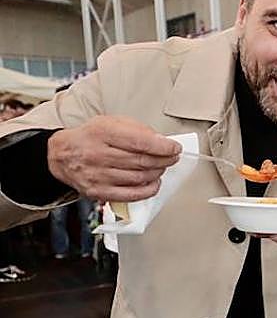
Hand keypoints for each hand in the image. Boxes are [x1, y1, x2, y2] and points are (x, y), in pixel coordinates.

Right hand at [47, 116, 180, 201]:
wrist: (61, 155)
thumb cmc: (91, 137)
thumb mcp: (111, 122)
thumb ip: (137, 130)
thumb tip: (162, 142)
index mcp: (101, 132)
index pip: (140, 142)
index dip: (163, 147)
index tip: (175, 148)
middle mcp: (97, 154)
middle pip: (142, 161)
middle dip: (164, 160)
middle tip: (172, 157)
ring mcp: (97, 175)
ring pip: (139, 178)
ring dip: (157, 173)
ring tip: (161, 167)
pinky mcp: (98, 191)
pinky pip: (131, 195)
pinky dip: (148, 190)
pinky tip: (154, 183)